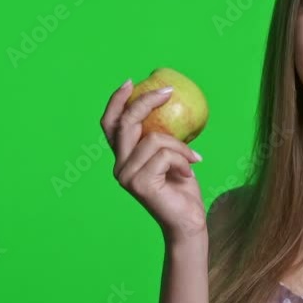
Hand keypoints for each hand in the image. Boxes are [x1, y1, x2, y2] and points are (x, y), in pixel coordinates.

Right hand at [100, 80, 205, 242]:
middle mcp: (119, 166)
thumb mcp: (172, 155)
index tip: (130, 81)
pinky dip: (183, 159)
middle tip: (169, 92)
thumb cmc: (182, 188)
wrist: (188, 221)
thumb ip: (162, 136)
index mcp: (124, 157)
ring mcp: (126, 176)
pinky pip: (165, 155)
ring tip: (192, 159)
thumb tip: (169, 102)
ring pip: (154, 139)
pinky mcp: (139, 183)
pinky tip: (189, 173)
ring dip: (180, 146)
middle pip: (126, 123)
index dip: (116, 101)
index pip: (110, 124)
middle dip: (146, 101)